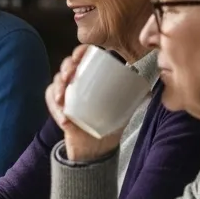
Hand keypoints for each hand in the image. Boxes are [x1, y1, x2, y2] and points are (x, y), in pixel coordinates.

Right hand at [45, 45, 124, 162]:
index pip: (85, 57)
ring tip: (62, 98)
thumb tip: (149, 92)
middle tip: (69, 76)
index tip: (80, 56)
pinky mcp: (57, 107)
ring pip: (55, 83)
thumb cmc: (110, 123)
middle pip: (67, 66)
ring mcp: (66, 94)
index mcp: (93, 76)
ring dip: (57, 88)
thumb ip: (134, 99)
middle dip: (65, 68)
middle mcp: (77, 81)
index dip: (80, 52)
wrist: (97, 146)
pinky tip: (64, 118)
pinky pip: (50, 102)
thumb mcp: (125, 109)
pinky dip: (54, 108)